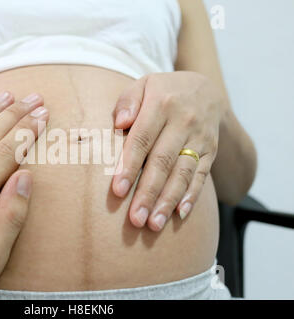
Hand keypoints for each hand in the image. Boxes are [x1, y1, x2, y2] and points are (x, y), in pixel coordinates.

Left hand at [112, 71, 224, 230]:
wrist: (205, 90)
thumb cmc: (163, 92)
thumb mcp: (143, 84)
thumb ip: (128, 100)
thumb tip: (119, 123)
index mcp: (161, 104)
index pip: (142, 139)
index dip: (130, 166)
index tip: (118, 190)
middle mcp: (184, 122)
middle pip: (163, 162)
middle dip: (148, 193)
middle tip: (135, 219)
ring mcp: (200, 138)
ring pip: (183, 173)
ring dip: (168, 201)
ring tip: (153, 224)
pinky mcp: (211, 150)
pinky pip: (202, 175)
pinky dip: (191, 196)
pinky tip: (179, 214)